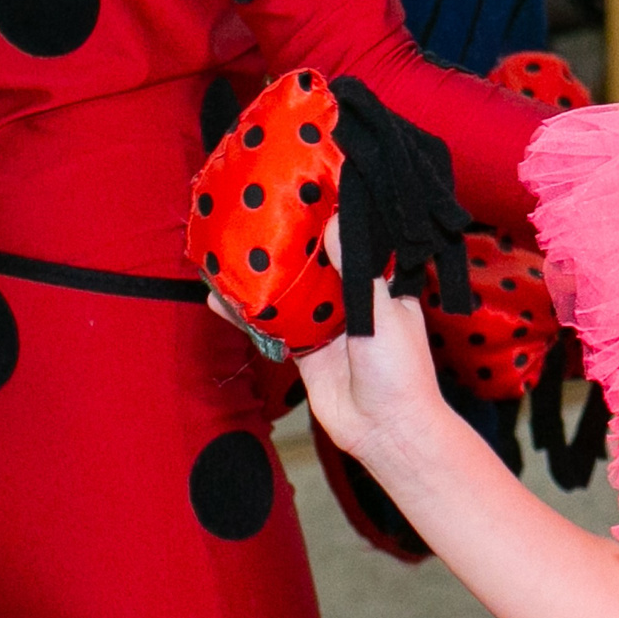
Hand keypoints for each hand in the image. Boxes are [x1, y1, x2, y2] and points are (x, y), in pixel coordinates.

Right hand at [215, 219, 449, 469]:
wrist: (386, 429)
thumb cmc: (400, 368)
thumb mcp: (382, 312)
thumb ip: (356, 271)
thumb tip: (335, 223)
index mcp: (379, 283)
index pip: (353, 241)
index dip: (331, 218)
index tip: (303, 188)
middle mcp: (350, 298)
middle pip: (313, 263)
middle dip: (286, 242)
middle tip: (254, 212)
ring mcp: (324, 323)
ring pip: (286, 292)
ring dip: (259, 276)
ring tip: (226, 250)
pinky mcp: (302, 349)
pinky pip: (270, 326)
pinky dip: (246, 314)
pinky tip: (218, 299)